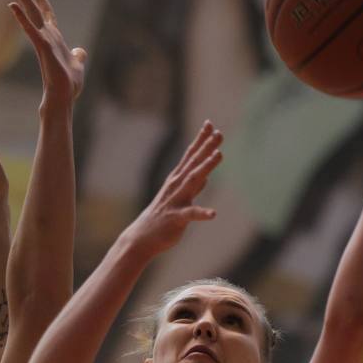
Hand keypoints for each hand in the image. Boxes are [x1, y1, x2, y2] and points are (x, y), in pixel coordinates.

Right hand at [9, 0, 86, 106]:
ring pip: (32, 15)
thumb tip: (80, 51)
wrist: (64, 97)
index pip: (48, 16)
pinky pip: (30, 29)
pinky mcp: (43, 46)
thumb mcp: (77, 65)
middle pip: (37, 11)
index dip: (44, 4)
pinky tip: (12, 5)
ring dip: (24, 1)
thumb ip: (78, 56)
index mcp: (55, 39)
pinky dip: (21, 17)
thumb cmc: (68, 85)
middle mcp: (48, 37)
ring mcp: (44, 41)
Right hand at [122, 122, 223, 257]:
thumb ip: (193, 188)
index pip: (190, 156)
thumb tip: (205, 178)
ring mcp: (176, 200)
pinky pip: (190, 215)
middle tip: (219, 133)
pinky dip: (202, 213)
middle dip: (206, 147)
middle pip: (194, 163)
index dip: (200, 140)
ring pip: (193, 181)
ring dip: (207, 167)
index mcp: (177, 180)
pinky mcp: (176, 218)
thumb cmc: (163, 218)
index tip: (210, 124)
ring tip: (219, 155)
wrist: (142, 237)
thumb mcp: (179, 199)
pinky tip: (213, 214)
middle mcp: (176, 186)